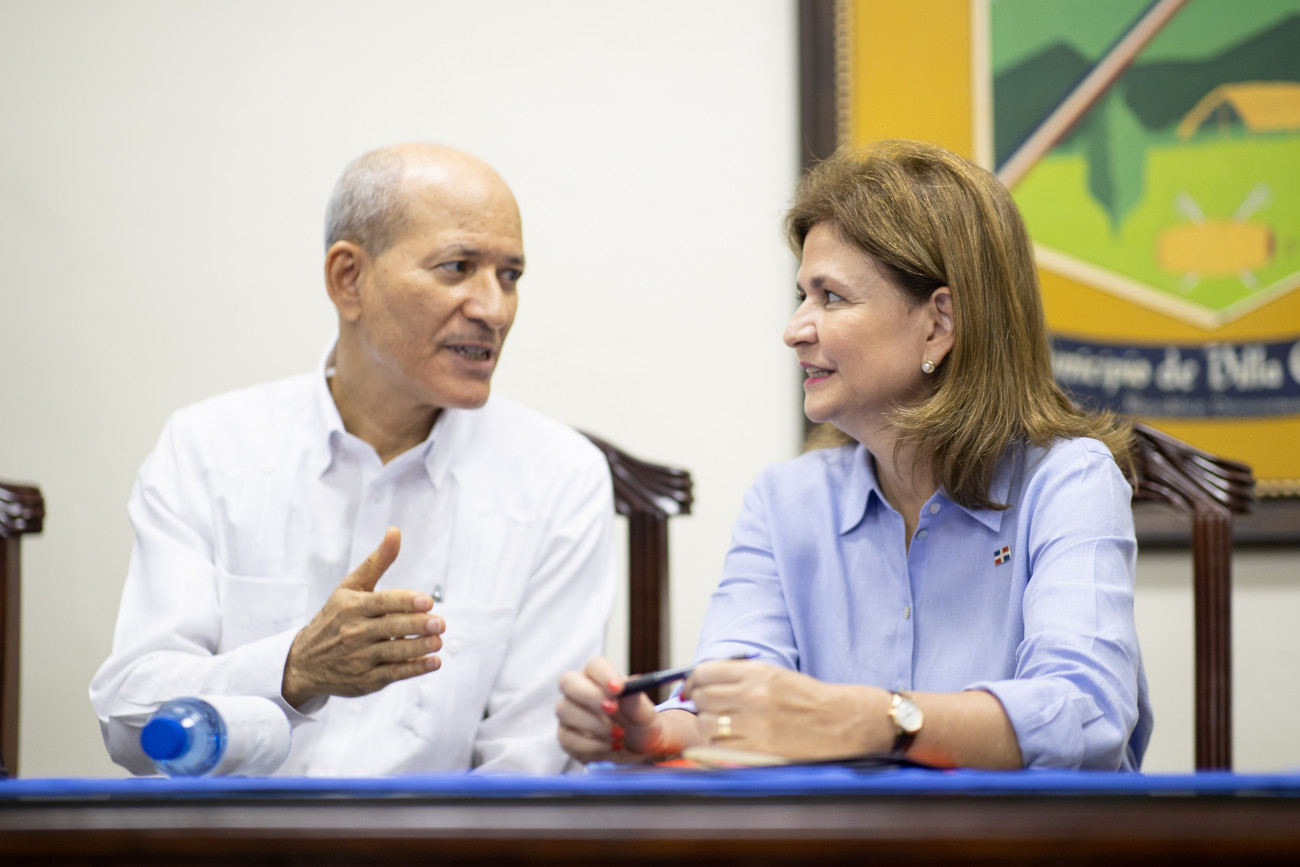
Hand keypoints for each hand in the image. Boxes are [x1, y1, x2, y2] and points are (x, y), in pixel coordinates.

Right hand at [281, 527, 443, 707]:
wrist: (303, 662)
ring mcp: (359, 658)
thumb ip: (376, 562)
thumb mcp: (350, 587)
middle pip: (390, 628)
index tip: (427, 601)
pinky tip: (433, 662)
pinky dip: (413, 670)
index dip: (405, 602)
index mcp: (352, 607)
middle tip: (440, 623)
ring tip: (439, 642)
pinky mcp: (365, 680)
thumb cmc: (335, 617)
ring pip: (392, 653)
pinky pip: (392, 674)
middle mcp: (354, 632)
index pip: (382, 602)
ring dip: (418, 648)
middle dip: (416, 626)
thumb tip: (395, 531)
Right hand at [555, 656, 685, 763]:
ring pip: (565, 711)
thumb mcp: (646, 715)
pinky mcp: (566, 738)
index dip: (604, 675)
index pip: (595, 665)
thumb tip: (631, 685)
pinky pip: (569, 739)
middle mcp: (579, 691)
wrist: (638, 750)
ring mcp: (569, 714)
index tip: (619, 688)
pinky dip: (594, 745)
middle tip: (613, 709)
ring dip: (595, 724)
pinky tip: (612, 746)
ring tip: (619, 734)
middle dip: (590, 696)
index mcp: (600, 677)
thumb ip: (637, 702)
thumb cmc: (640, 724)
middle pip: (568, 682)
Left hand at [683, 660, 887, 759]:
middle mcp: (754, 695)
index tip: (693, 689)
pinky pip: (721, 747)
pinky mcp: (760, 749)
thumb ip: (739, 677)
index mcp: (758, 672)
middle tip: (712, 709)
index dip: (694, 682)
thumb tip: (698, 684)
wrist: (844, 722)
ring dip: (709, 725)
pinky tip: (733, 741)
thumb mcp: (774, 675)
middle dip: (701, 703)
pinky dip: (720, 745)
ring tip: (725, 726)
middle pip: (702, 697)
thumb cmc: (808, 699)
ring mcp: (756, 724)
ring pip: (706, 723)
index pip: (704, 672)